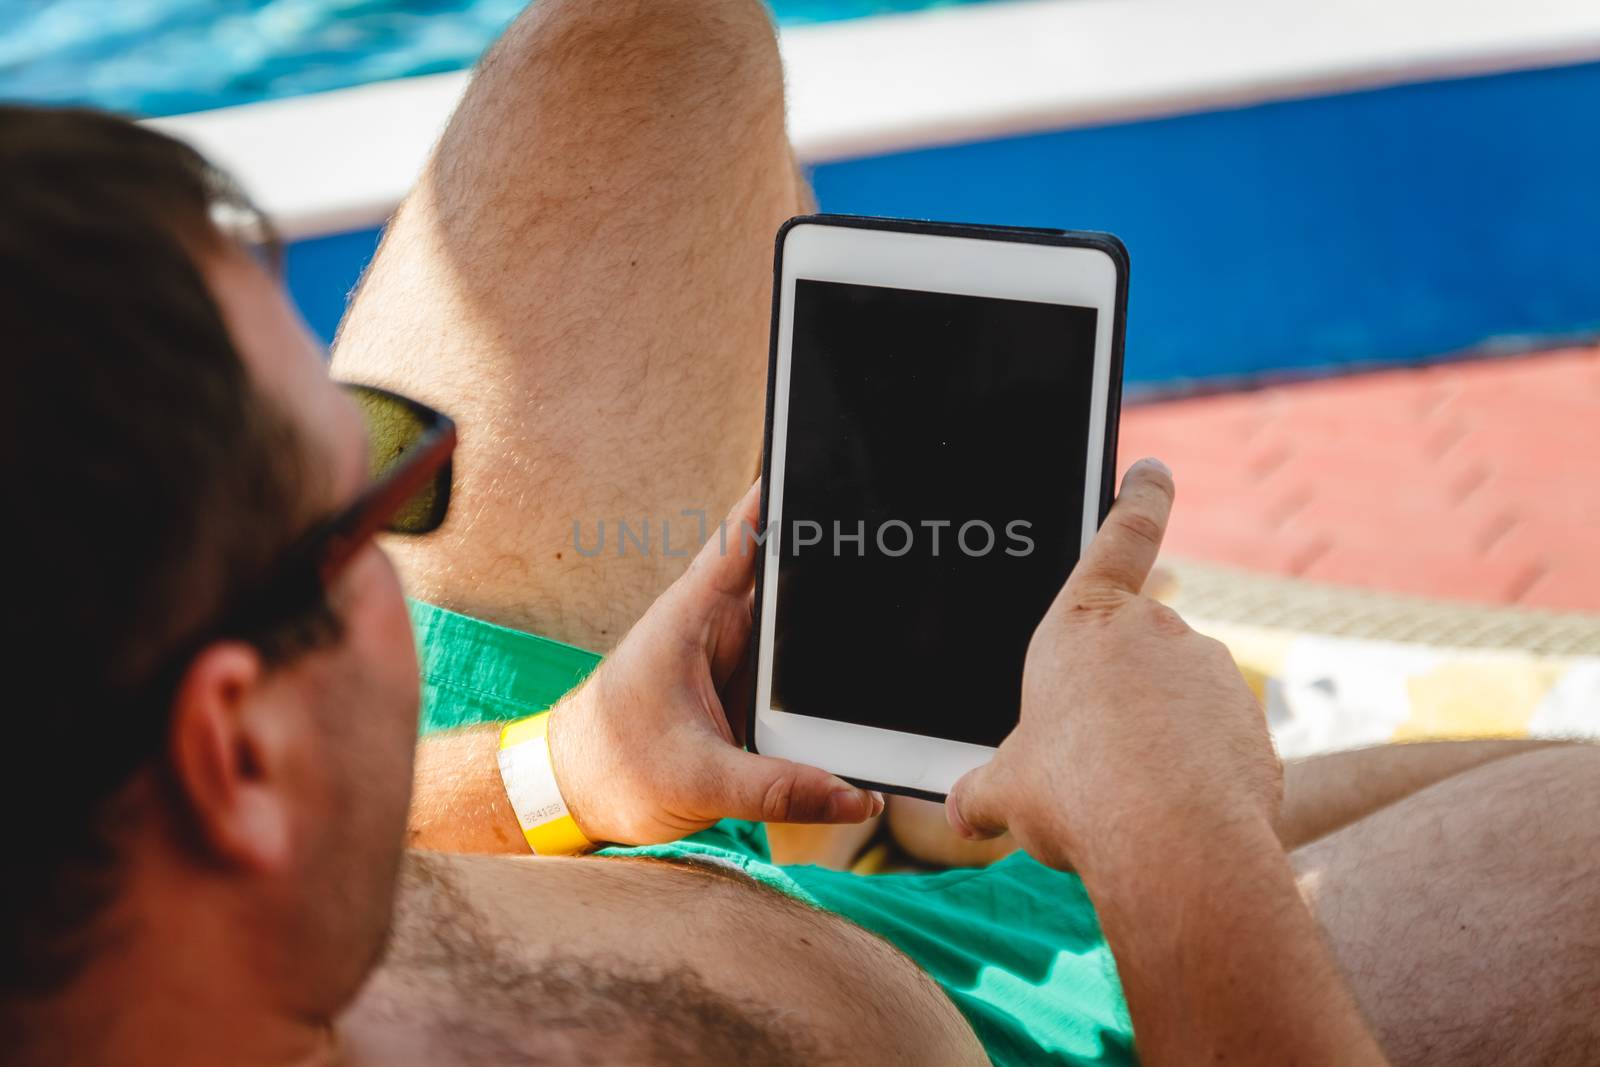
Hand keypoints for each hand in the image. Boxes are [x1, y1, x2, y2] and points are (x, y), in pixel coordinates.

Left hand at [547, 481, 883, 845]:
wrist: (572, 797)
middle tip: (897, 557)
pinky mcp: (744, 692)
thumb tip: (854, 796)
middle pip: (788, 575)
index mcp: (694, 615)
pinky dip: (823, 677)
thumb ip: (779, 788)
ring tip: (889, 625)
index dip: (786, 496)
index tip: (828, 464)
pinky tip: (859, 685)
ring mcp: (733, 658)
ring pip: (799, 627)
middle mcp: (717, 625)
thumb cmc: (610, 768)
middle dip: (834, 567)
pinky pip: (795, 673)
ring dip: (833, 628)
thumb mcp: (698, 781)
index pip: (746, 535)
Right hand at [945, 459, 1280, 871]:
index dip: (1139, 499)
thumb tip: (960, 807)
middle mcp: (1153, 632)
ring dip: (1159, 735)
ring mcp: (1210, 673)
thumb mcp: (1007, 790)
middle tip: (1098, 752)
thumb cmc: (1073, 792)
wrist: (1171, 841)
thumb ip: (984, 789)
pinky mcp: (1250, 723)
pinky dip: (1197, 769)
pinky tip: (1174, 811)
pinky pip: (1216, 741)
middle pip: (1139, 645)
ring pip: (1179, 699)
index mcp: (1081, 624)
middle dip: (1124, 691)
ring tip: (1130, 797)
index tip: (1154, 472)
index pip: (1119, 538)